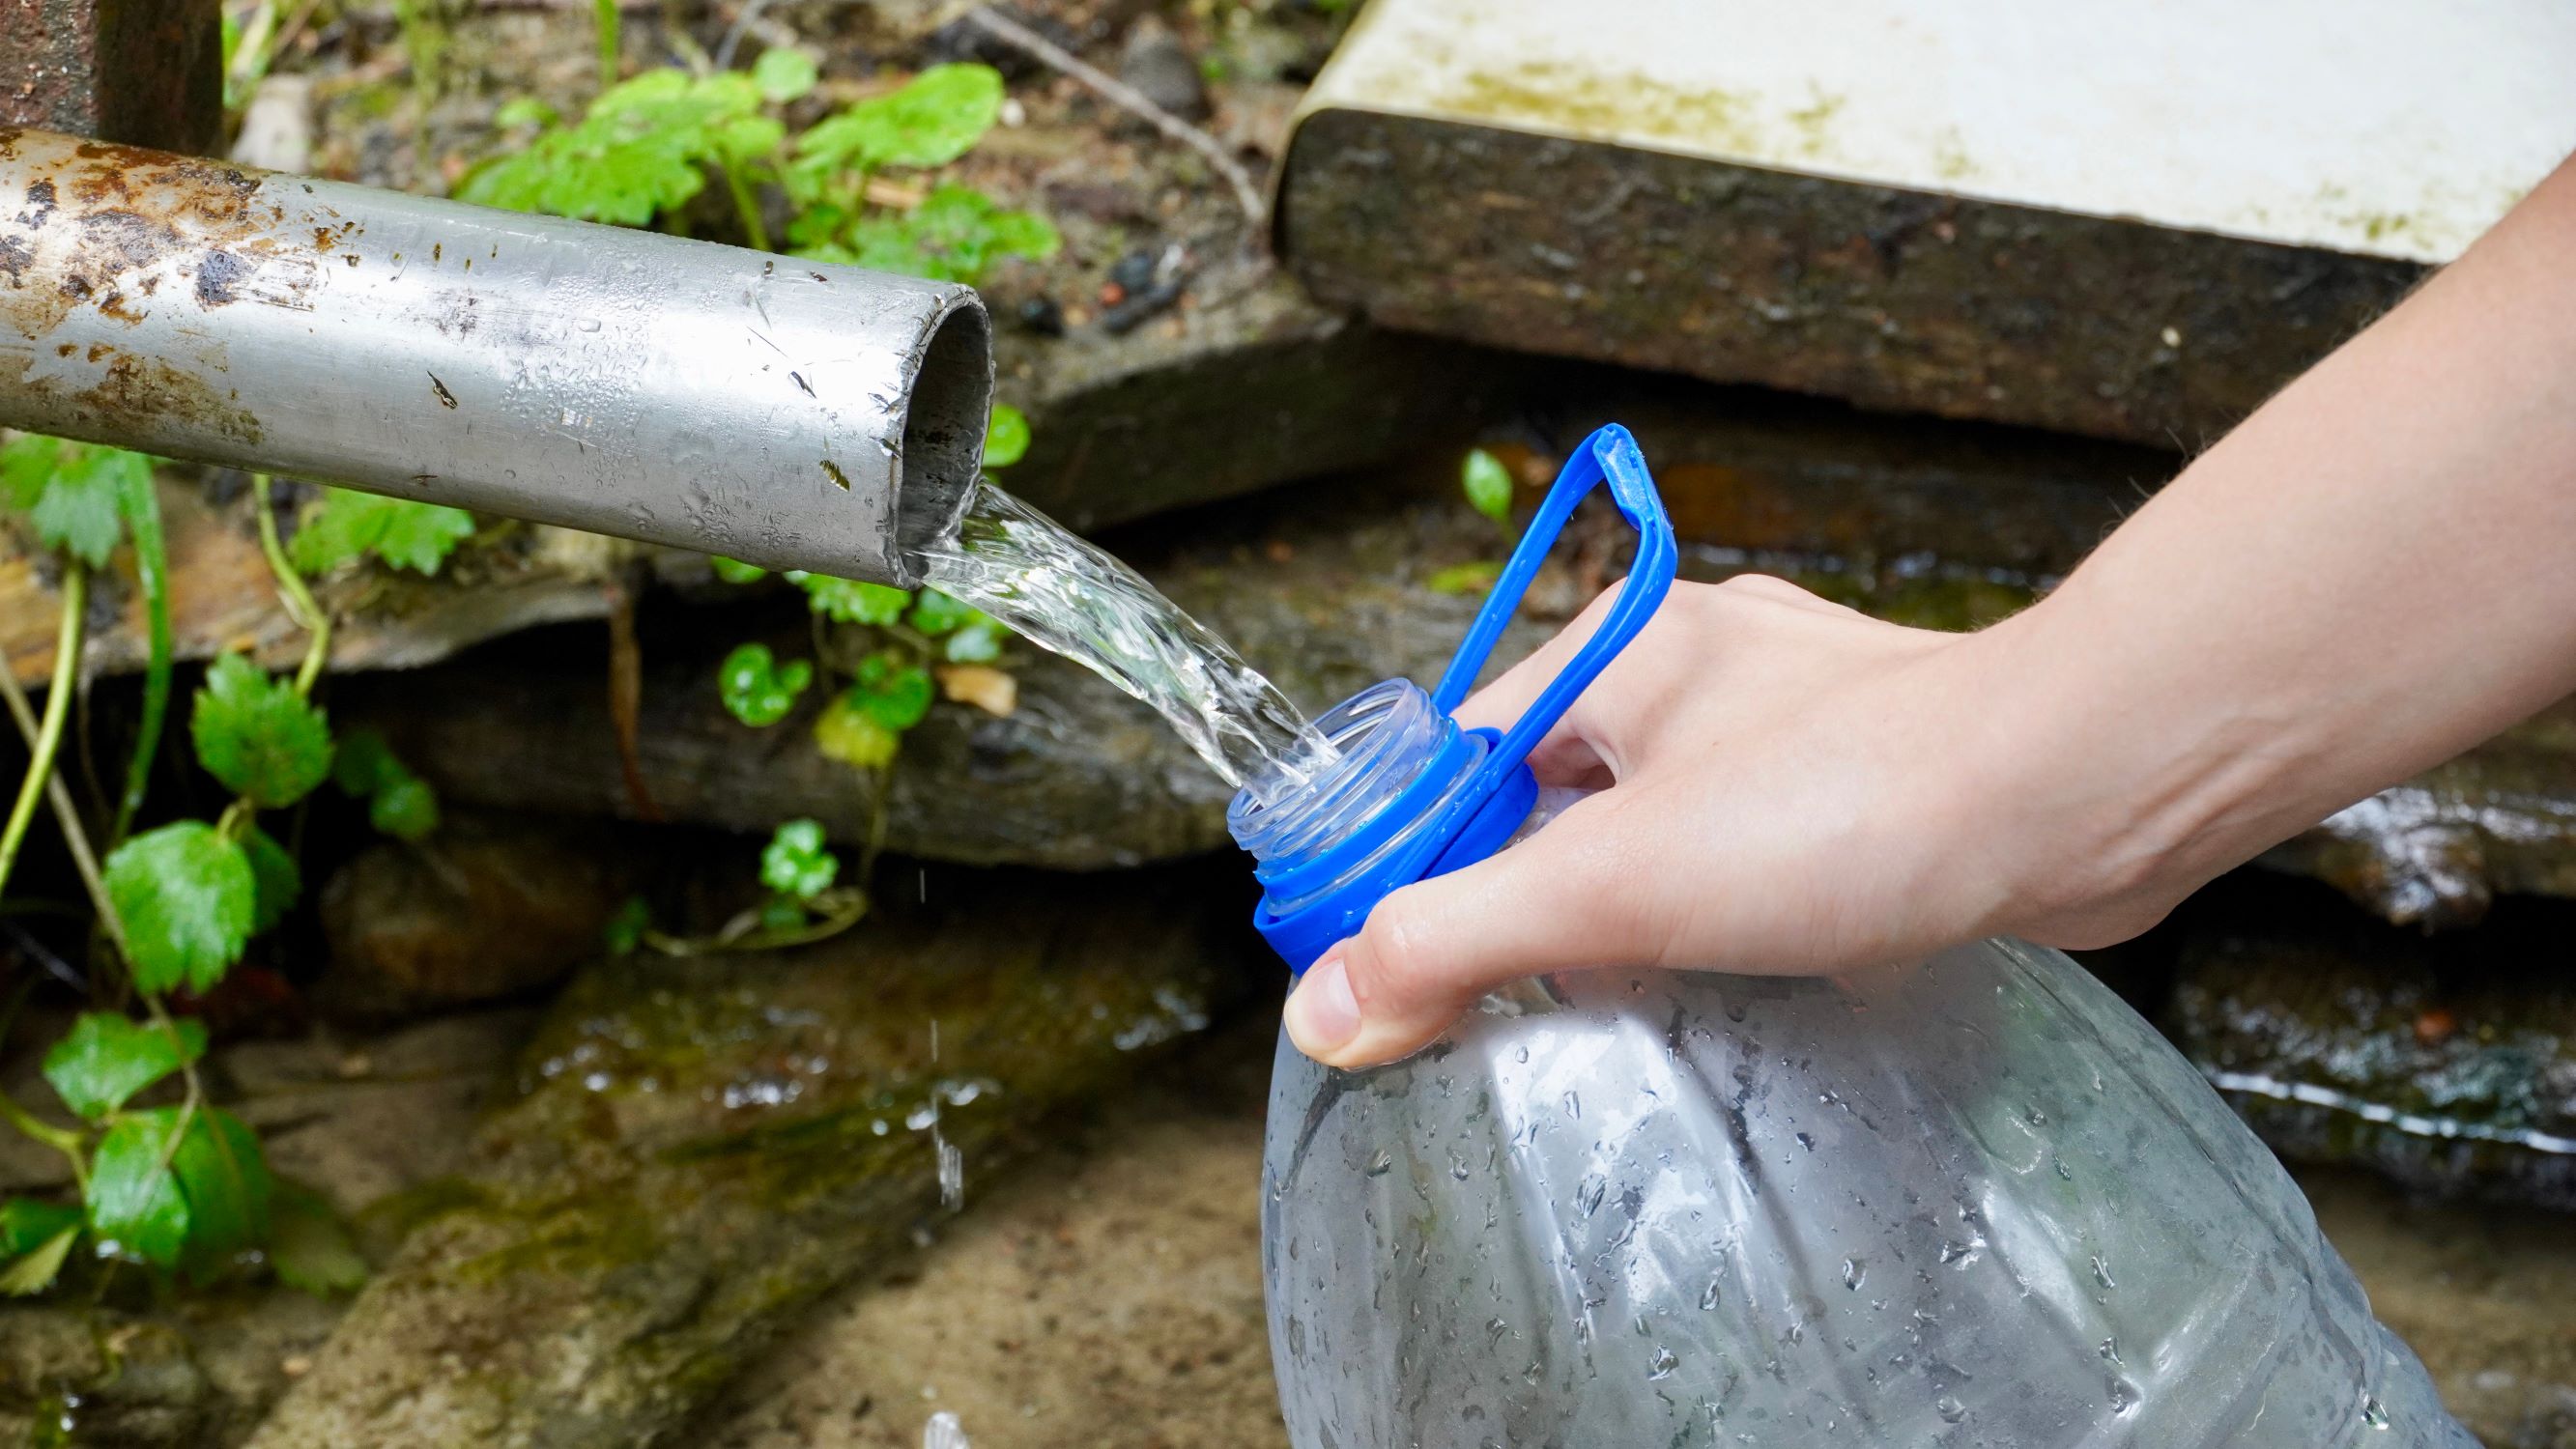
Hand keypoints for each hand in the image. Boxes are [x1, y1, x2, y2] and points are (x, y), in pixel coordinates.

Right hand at [1281, 575, 2075, 1066]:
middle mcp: (1695, 666)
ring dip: (1632, 916)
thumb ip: (1455, 938)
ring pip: (1655, 831)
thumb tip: (1329, 1005)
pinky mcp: (1863, 777)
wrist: (2078, 795)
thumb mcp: (1611, 883)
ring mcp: (1787, 718)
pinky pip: (1749, 854)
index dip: (1410, 863)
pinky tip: (1741, 973)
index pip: (1457, 759)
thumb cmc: (1854, 801)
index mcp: (1615, 647)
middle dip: (1528, 903)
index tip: (1386, 964)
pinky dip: (1725, 917)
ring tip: (1638, 992)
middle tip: (1517, 999)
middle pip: (1550, 799)